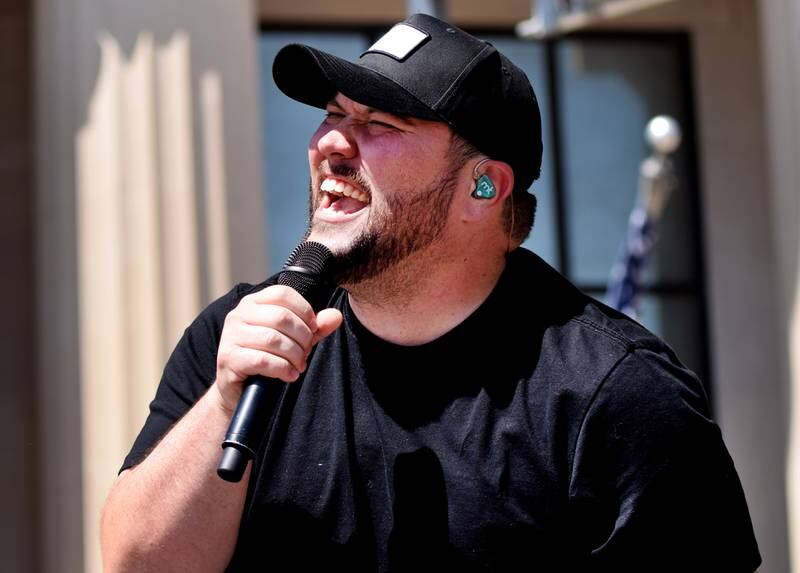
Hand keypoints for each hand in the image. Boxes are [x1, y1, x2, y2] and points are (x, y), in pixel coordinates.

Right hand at [213, 285, 342, 411]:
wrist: (238, 390)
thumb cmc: (266, 359)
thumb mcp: (293, 340)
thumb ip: (314, 328)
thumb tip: (336, 316)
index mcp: (252, 303)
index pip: (282, 294)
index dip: (304, 310)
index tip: (313, 329)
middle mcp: (238, 315)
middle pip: (281, 317)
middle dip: (302, 337)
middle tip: (306, 352)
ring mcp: (230, 336)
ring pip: (273, 339)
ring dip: (294, 355)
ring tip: (299, 365)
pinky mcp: (228, 359)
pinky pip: (262, 360)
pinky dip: (282, 368)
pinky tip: (290, 375)